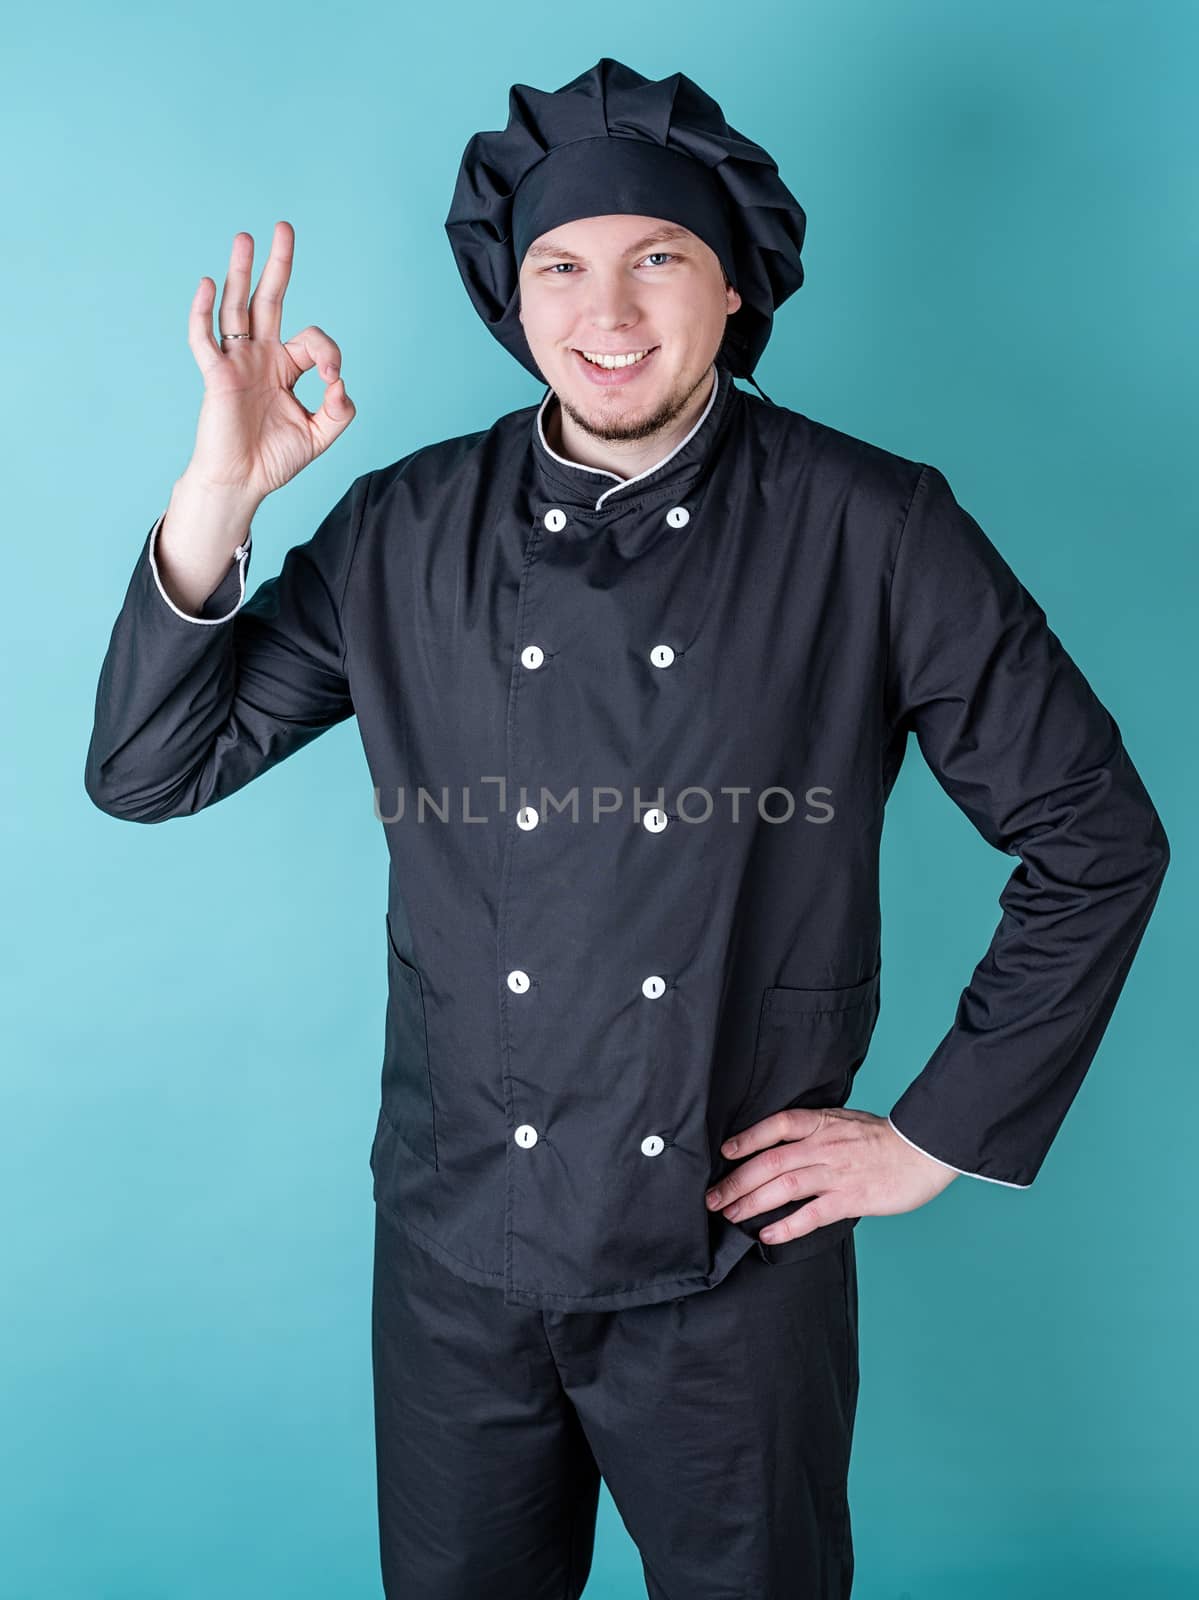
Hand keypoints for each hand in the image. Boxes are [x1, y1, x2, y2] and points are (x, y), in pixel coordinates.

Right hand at [184, 221, 354, 501]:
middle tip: (283, 227)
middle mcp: (260, 357)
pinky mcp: (215, 375)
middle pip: (268, 300)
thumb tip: (339, 382)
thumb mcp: (320, 435)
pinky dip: (204, 312)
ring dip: (241, 272)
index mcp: (286, 367)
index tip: (333, 381)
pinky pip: (204, 338)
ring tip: (245, 238)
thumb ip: (338, 410)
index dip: (328, 352)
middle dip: (277, 265)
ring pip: (237, 308)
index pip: (312, 340)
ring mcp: (236, 362)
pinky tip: (211, 284)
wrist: (242, 482)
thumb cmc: (275, 459)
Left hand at [703, 1105, 959, 1244]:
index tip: (724, 1152)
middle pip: (770, 1162)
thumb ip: (815, 1130)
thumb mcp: (844, 1121)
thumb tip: (784, 1141)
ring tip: (730, 1216)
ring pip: (784, 1187)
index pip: (776, 1125)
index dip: (747, 1138)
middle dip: (736, 1181)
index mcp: (821, 1123)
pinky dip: (787, 1225)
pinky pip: (811, 1214)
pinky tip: (767, 1235)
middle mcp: (823, 1146)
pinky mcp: (850, 1198)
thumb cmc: (882, 1138)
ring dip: (752, 1203)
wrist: (922, 1150)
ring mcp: (836, 1172)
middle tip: (712, 1198)